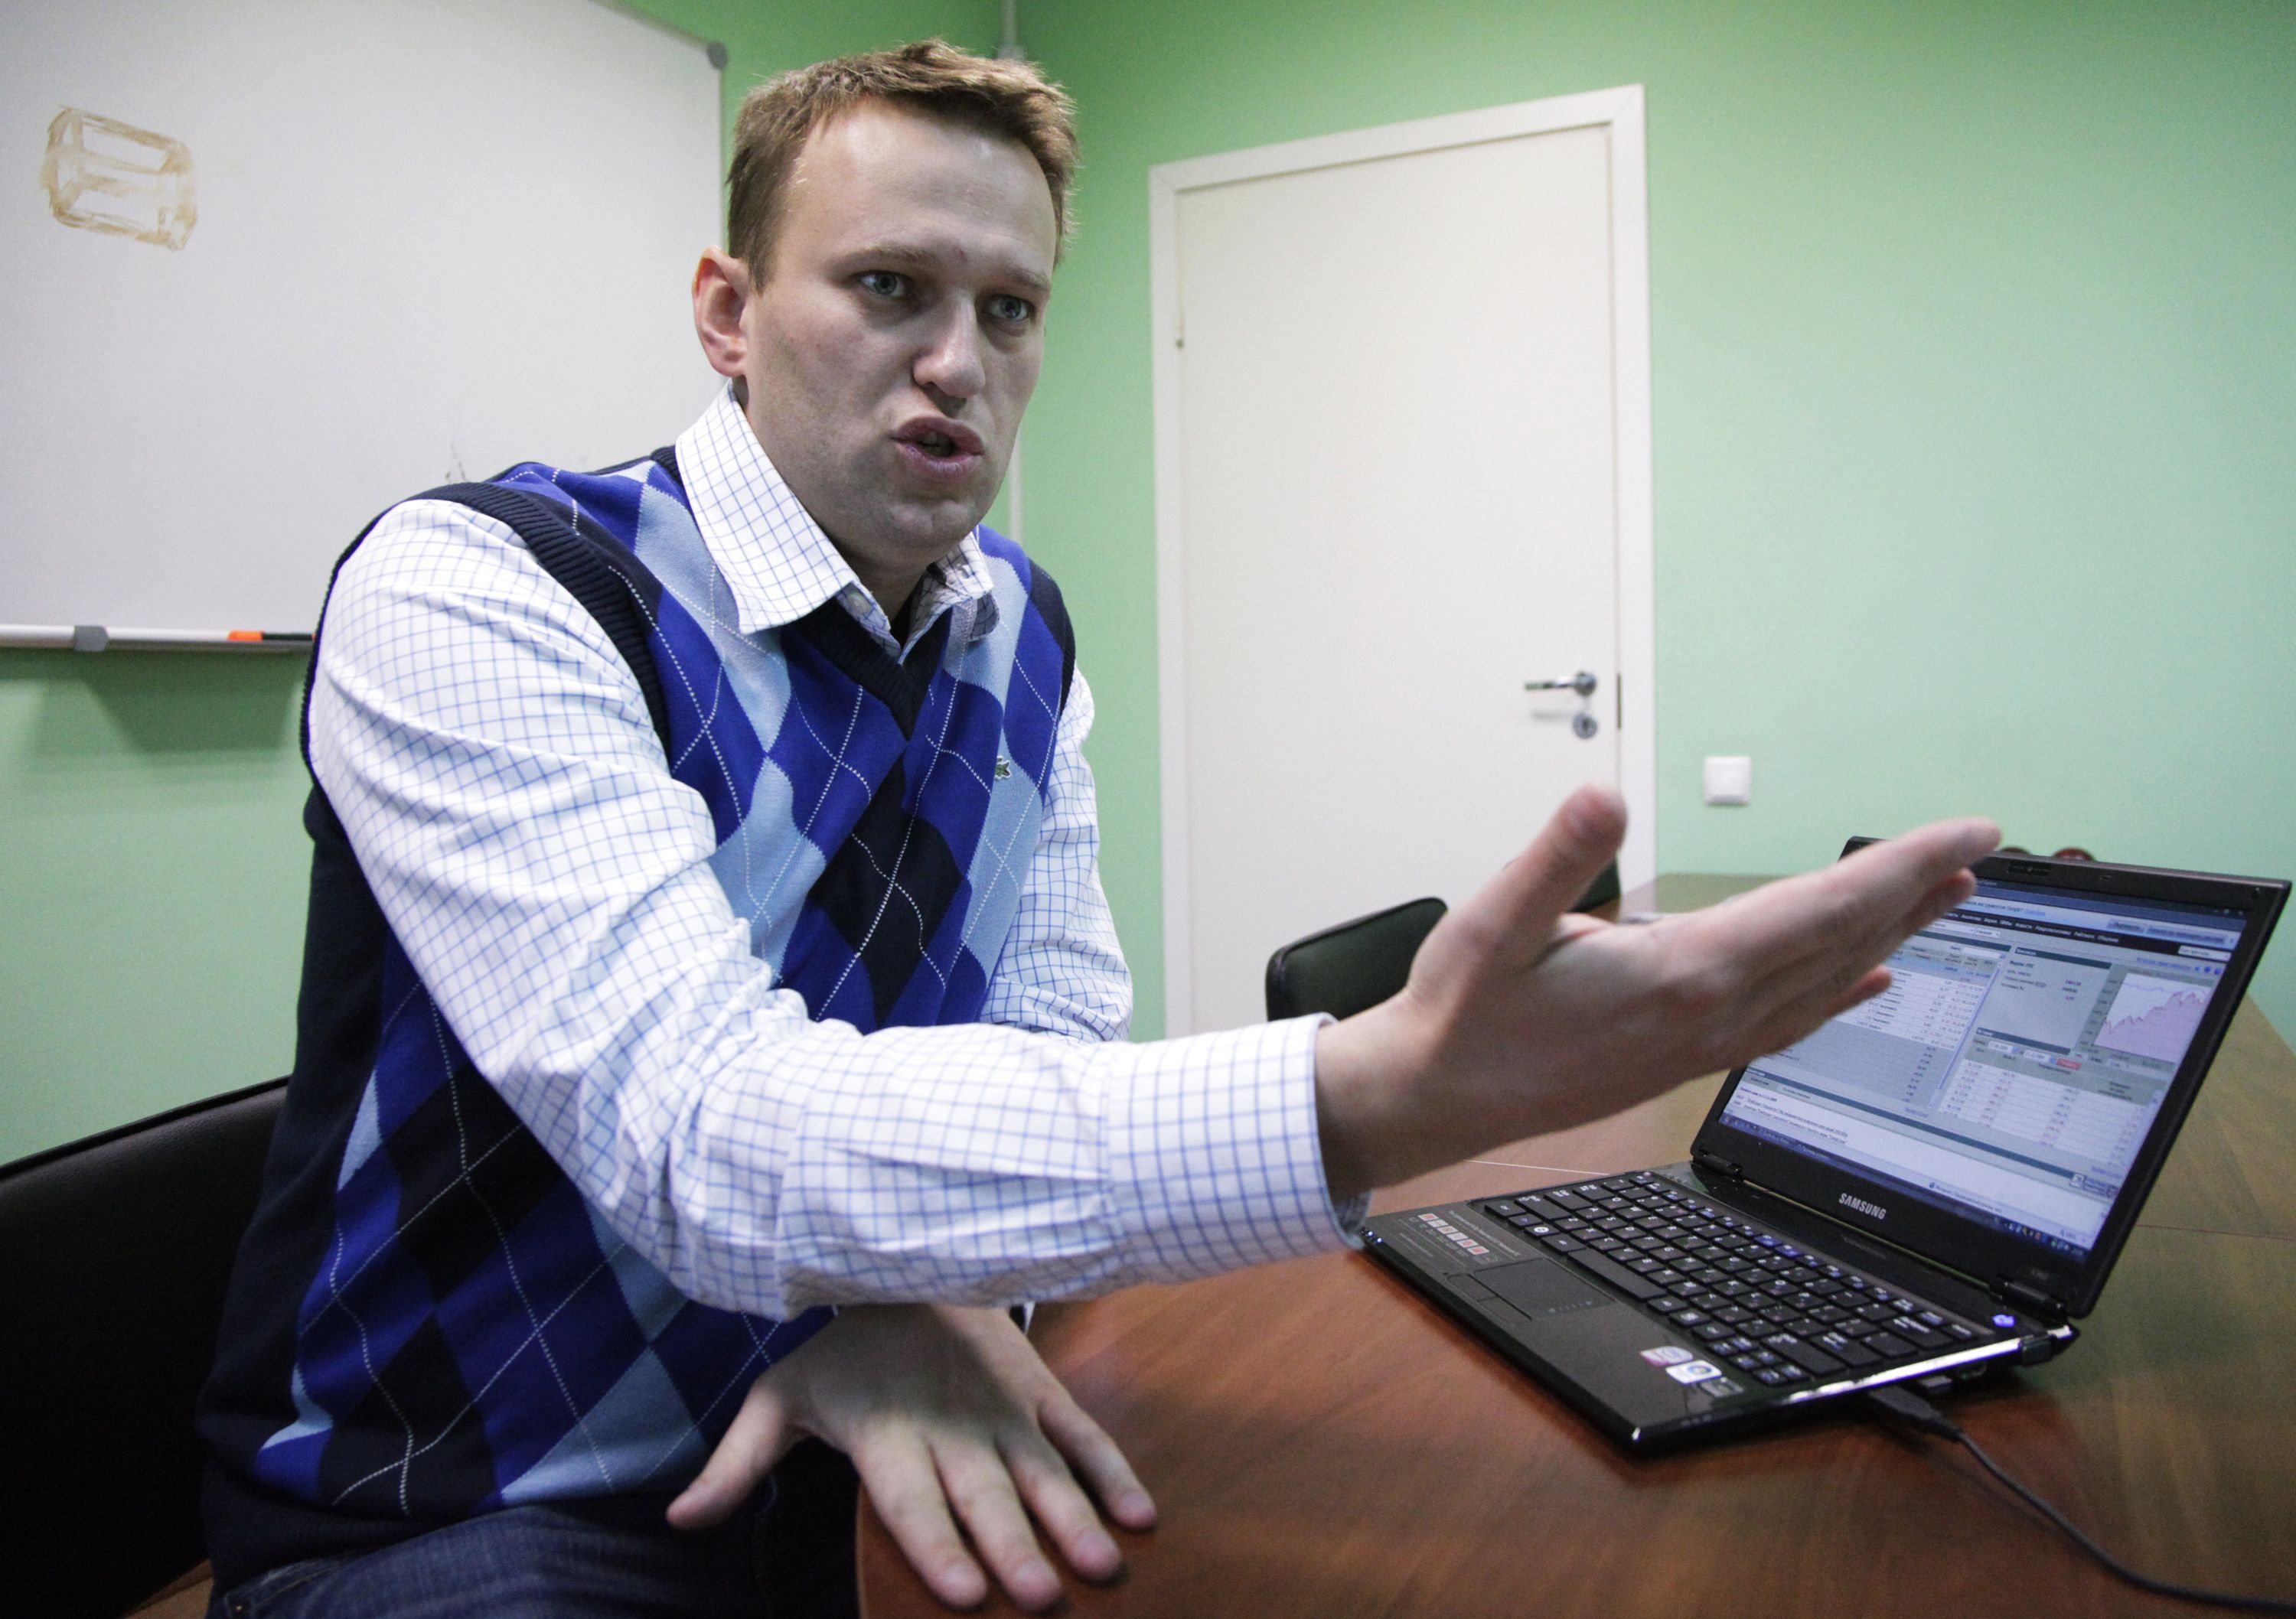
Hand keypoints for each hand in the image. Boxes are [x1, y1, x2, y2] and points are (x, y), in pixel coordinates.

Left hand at [666, 1304, 1154, 1612]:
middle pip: (983, 1495)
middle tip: (1039, 1598)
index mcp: (885, 1433)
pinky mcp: (1038, 1390)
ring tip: (1103, 1567)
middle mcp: (949, 1424)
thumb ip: (737, 1463)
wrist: (909, 1262)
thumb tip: (678, 1519)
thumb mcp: (781, 1396)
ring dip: (1075, 1519)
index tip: (961, 1593)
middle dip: (1013, 1546)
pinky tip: (1142, 1516)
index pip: (910, 1499)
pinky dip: (1113, 1471)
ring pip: (1043, 1471)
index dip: (935, 1546)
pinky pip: (1082, 1433)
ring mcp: (1001, 1407)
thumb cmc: (842, 1351)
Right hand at [1314, 785, 1998, 1194]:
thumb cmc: (1462, 1010)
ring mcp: (1703, 1045)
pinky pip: (1791, 1022)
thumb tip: (1604, 797)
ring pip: (1827, 983)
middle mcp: (1710, 1015)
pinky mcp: (1686, 1060)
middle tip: (1982, 847)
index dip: (1900, 865)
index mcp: (1680, 975)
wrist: (1434, 1099)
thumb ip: (1558, 858)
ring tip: (1946, 897)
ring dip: (1892, 935)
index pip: (1820, 908)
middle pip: (1841, 944)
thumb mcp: (1492, 920)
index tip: (1966, 832)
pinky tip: (1870, 981)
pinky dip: (1842, 994)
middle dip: (1917, 891)